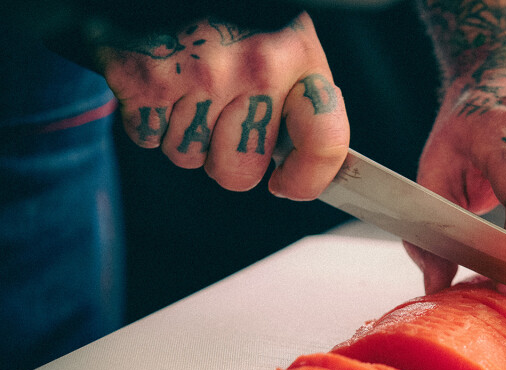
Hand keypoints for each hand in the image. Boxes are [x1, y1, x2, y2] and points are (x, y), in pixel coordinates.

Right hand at [95, 13, 348, 197]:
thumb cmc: (229, 16)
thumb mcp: (283, 46)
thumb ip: (297, 103)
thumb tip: (303, 162)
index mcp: (299, 58)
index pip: (324, 142)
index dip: (306, 178)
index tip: (287, 184)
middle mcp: (258, 69)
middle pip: (240, 173)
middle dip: (224, 159)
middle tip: (218, 119)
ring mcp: (203, 76)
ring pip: (189, 158)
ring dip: (184, 135)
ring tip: (187, 89)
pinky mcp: (150, 80)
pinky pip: (149, 139)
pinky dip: (149, 120)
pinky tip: (161, 84)